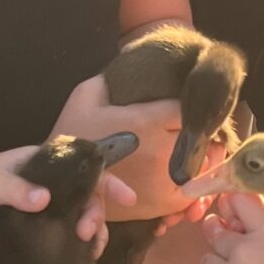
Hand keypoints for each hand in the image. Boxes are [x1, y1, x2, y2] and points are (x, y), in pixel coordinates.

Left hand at [0, 148, 132, 241]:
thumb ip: (11, 188)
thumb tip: (45, 198)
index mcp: (32, 163)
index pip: (78, 164)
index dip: (104, 178)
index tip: (125, 198)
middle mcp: (37, 184)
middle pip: (82, 192)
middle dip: (96, 210)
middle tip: (90, 235)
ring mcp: (33, 208)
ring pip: (73, 214)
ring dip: (88, 229)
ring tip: (88, 249)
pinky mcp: (25, 231)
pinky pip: (57, 233)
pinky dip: (72, 244)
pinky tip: (77, 258)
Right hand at [52, 73, 210, 223]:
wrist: (60, 180)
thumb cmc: (74, 135)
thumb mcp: (87, 94)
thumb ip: (113, 77)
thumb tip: (132, 59)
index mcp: (146, 121)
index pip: (190, 108)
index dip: (193, 105)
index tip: (191, 105)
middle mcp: (160, 152)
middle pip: (202, 137)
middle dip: (199, 131)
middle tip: (195, 128)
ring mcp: (163, 181)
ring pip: (203, 164)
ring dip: (200, 156)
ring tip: (191, 149)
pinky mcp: (162, 204)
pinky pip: (193, 190)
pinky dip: (193, 180)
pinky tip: (183, 172)